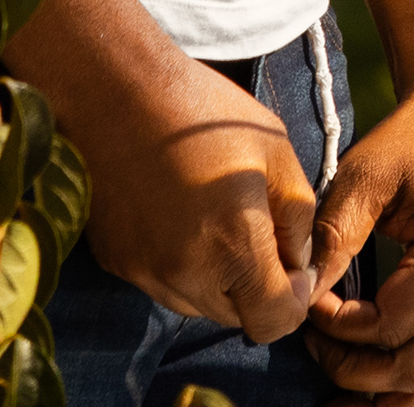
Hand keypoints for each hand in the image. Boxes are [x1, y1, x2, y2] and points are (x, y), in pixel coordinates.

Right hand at [48, 54, 322, 341]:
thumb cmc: (203, 113)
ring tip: (213, 214)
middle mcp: (185, 274)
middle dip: (255, 286)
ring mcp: (144, 273)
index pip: (273, 322)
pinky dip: (179, 263)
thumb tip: (299, 263)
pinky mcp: (117, 262)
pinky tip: (178, 213)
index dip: (292, 298)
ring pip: (198, 303)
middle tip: (254, 227)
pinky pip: (162, 282)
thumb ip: (298, 218)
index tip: (290, 260)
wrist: (115, 91)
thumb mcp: (277, 151)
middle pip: (236, 316)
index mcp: (233, 246)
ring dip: (217, 278)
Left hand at [302, 79, 413, 400]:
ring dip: (385, 399)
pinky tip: (370, 394)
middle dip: (351, 369)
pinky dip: (410, 388)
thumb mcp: (367, 173)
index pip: (385, 326)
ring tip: (337, 398)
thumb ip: (334, 235)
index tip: (307, 298)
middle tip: (312, 341)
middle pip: (410, 369)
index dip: (335, 325)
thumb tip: (303, 291)